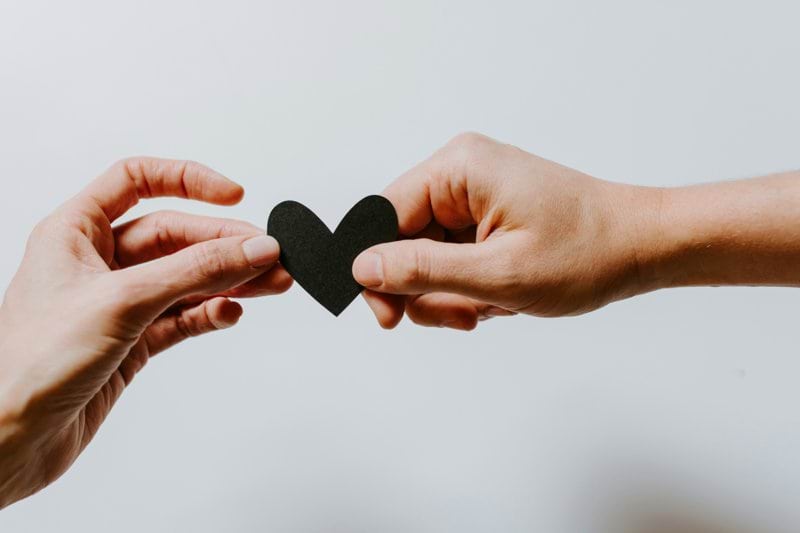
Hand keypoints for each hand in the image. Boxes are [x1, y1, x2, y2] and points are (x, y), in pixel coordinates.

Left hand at [0, 158, 291, 507]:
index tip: (234, 195)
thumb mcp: (123, 301)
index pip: (137, 180)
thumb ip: (194, 271)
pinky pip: (183, 316)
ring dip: (229, 280)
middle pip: (175, 235)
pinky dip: (210, 314)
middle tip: (270, 256)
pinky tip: (229, 313)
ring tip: (272, 283)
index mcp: (76, 232)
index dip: (187, 180)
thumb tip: (252, 247)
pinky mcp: (133, 341)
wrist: (9, 441)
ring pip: (186, 278)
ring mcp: (118, 303)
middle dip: (225, 244)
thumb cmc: (30, 364)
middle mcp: (98, 262)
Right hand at [352, 133, 656, 329]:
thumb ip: (422, 270)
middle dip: (427, 289)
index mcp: (458, 169)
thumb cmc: (587, 252)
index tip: (389, 317)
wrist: (643, 247)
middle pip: (403, 241)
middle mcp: (461, 174)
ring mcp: (474, 196)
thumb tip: (362, 268)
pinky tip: (501, 297)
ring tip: (492, 306)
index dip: (378, 270)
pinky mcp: (486, 216)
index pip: (382, 217)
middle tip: (463, 315)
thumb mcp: (497, 273)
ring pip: (427, 258)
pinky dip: (469, 287)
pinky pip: (453, 259)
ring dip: (452, 294)